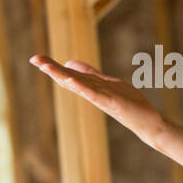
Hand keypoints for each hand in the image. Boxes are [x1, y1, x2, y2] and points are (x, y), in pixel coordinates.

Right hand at [29, 55, 165, 146]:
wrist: (149, 123)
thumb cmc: (130, 104)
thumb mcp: (109, 84)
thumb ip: (91, 74)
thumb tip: (70, 63)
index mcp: (93, 88)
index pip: (70, 75)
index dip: (54, 67)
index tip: (36, 58)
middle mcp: (94, 93)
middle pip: (70, 79)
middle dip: (52, 69)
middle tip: (33, 59)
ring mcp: (102, 98)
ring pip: (79, 85)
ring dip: (62, 75)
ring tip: (46, 66)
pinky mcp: (112, 103)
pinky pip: (94, 94)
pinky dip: (81, 87)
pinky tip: (70, 79)